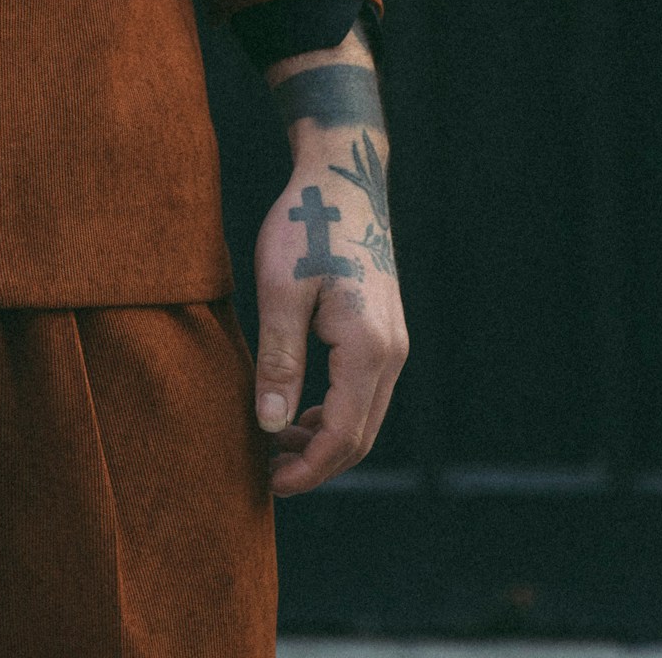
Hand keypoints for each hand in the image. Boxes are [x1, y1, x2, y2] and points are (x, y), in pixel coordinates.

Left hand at [253, 128, 407, 493]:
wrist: (343, 178)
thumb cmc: (305, 225)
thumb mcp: (279, 288)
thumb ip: (278, 359)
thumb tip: (271, 424)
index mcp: (368, 347)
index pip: (344, 434)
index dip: (308, 468)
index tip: (270, 482)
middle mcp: (391, 353)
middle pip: (360, 437)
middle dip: (317, 463)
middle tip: (268, 472)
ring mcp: (393, 343)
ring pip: (365, 417)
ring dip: (325, 441)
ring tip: (276, 443)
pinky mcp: (384, 332)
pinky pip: (364, 393)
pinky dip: (335, 413)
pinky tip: (299, 411)